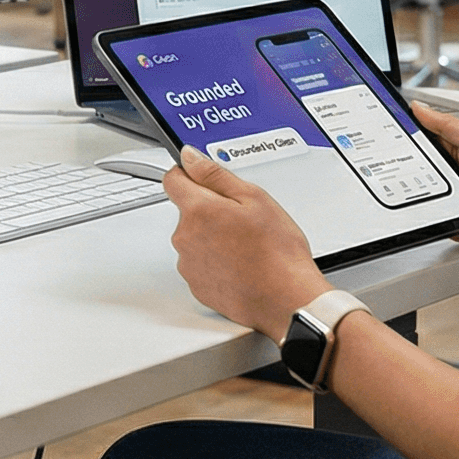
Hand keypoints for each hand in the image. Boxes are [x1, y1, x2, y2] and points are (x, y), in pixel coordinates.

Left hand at [165, 146, 329, 336]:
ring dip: (212, 238)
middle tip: (243, 219)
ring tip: (246, 247)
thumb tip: (190, 157)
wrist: (286, 301)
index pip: (172, 179)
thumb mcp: (254, 198)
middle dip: (209, 210)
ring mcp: (188, 264)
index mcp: (197, 210)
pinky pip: (201, 264)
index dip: (189, 175)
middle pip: (187, 211)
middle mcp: (185, 237)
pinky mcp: (197, 286)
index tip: (204, 178)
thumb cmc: (277, 253)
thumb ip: (215, 174)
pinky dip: (216, 262)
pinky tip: (241, 265)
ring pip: (194, 239)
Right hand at [414, 102, 458, 262]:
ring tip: (438, 185)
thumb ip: (448, 125)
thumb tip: (420, 108)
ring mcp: (452, 195)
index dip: (409, 129)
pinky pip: (428, 213)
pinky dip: (426, 211)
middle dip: (409, 160)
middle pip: (418, 162)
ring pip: (418, 189)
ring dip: (419, 188)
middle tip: (414, 159)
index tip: (391, 123)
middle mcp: (455, 171)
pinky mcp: (450, 218)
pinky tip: (436, 205)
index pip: (427, 134)